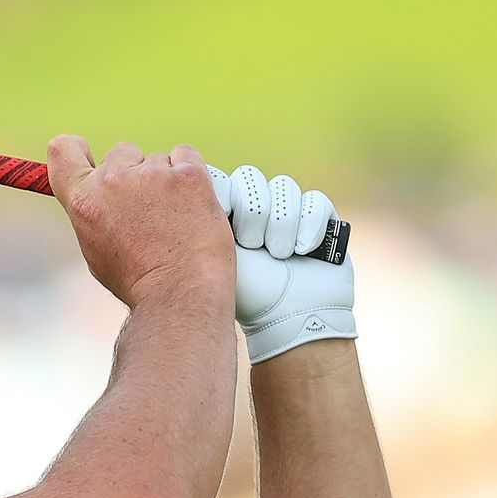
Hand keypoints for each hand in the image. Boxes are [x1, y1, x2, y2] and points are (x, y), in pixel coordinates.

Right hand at [47, 136, 232, 309]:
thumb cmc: (139, 280)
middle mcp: (113, 180)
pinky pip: (187, 157)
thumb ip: (94, 212)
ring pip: (159, 159)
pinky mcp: (189, 174)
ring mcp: (153, 174)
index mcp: (84, 200)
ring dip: (167, 180)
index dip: (78, 149)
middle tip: (149, 207)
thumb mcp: (96, 248)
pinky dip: (191, 175)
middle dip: (135, 172)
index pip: (64, 150)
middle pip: (122, 152)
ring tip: (175, 218)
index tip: (90, 155)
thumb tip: (102, 198)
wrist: (180, 292)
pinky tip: (191, 205)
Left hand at [208, 164, 355, 362]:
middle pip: (250, 177)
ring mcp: (288, 209)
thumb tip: (177, 193)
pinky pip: (315, 202)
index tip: (223, 221)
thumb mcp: (214, 256)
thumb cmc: (245, 294)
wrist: (288, 320)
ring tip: (278, 254)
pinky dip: (308, 226)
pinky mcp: (319, 217)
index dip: (225, 196)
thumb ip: (198, 224)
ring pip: (283, 187)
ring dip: (280, 223)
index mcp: (226, 212)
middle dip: (252, 211)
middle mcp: (256, 206)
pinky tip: (302, 251)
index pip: (222, 178)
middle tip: (251, 244)